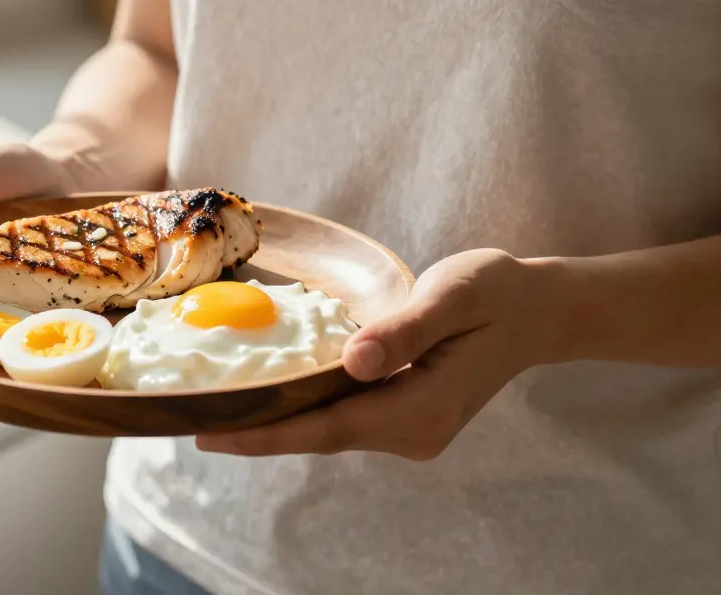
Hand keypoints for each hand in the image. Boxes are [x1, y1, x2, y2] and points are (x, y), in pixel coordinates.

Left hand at [197, 249, 572, 459]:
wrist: (537, 308)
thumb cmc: (496, 293)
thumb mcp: (453, 296)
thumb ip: (402, 330)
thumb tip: (352, 363)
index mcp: (422, 409)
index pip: (327, 427)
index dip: (265, 433)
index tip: (209, 434)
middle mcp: (414, 432)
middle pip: (320, 434)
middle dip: (256, 430)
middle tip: (189, 419)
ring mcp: (410, 428)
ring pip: (328, 428)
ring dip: (275, 420)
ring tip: (214, 407)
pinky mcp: (404, 414)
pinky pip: (342, 415)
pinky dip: (303, 406)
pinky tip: (265, 393)